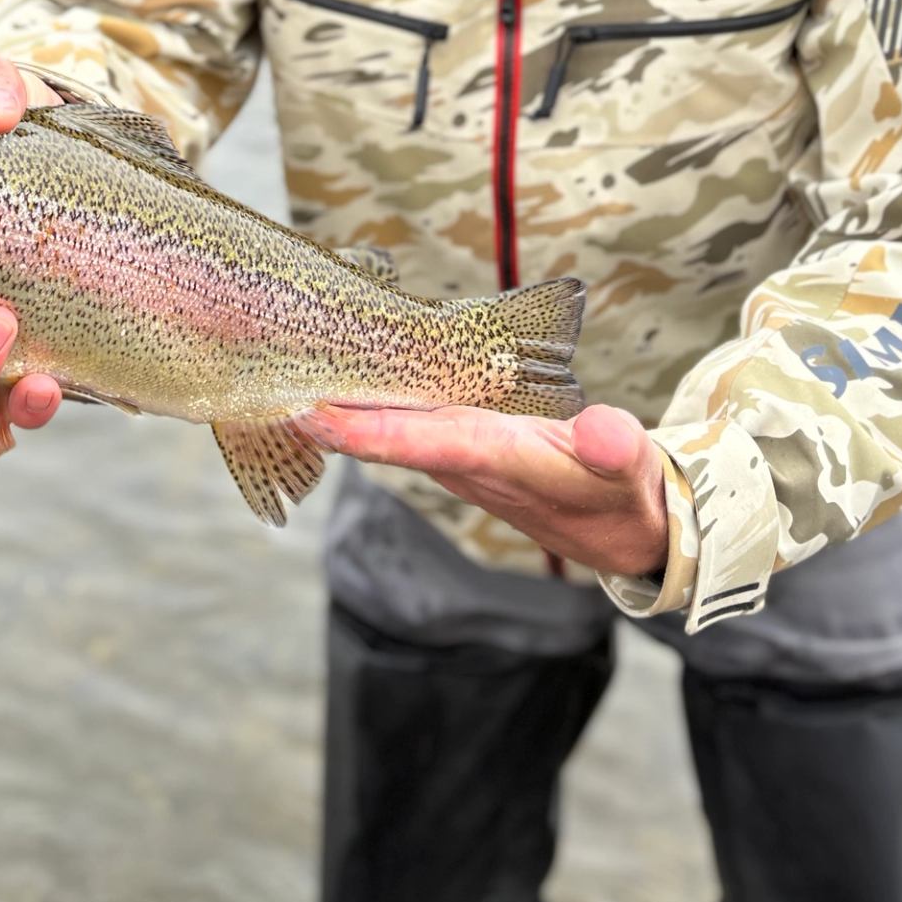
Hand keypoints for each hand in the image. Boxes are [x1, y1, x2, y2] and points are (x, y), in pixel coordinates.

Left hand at [301, 401, 668, 580]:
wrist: (626, 530)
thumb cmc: (624, 494)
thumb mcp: (630, 469)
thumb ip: (616, 449)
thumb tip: (604, 432)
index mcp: (500, 461)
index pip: (422, 443)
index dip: (366, 430)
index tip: (313, 414)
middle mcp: (467, 463)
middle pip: (385, 434)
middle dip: (330, 414)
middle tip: (271, 378)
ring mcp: (461, 458)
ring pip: (390, 428)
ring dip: (342, 408)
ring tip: (287, 371)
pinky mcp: (465, 449)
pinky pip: (406, 424)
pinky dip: (371, 406)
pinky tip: (339, 382)